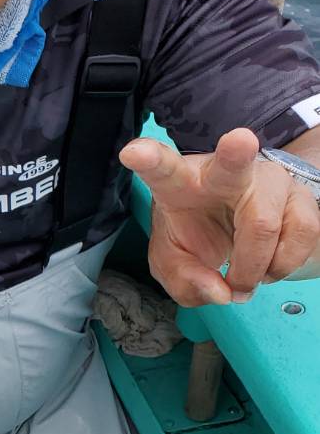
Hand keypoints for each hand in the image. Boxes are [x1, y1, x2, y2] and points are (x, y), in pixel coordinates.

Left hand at [118, 127, 319, 306]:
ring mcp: (268, 181)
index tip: (131, 153)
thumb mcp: (175, 262)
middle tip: (239, 141)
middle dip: (236, 153)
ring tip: (241, 276)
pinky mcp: (301, 197)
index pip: (162, 169)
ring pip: (265, 226)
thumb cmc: (198, 235)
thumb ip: (183, 280)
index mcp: (181, 183)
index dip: (148, 160)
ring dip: (253, 268)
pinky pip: (300, 237)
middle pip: (231, 163)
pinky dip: (281, 267)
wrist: (242, 227)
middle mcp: (226, 174)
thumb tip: (220, 292)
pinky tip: (267, 265)